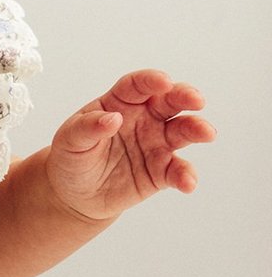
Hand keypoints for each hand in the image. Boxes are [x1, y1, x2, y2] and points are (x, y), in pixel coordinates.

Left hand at [45, 70, 214, 223]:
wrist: (74, 195)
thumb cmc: (72, 158)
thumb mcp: (70, 140)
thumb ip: (88, 127)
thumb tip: (112, 118)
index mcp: (120, 103)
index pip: (138, 85)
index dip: (151, 80)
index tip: (163, 82)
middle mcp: (145, 118)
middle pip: (170, 101)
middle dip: (186, 97)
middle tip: (197, 101)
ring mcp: (156, 143)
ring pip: (183, 131)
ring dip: (196, 129)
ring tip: (206, 134)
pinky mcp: (161, 171)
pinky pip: (177, 170)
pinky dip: (185, 175)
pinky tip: (188, 183)